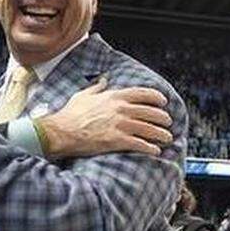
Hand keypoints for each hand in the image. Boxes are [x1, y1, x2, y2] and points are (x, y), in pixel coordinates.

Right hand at [35, 77, 171, 157]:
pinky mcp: (117, 140)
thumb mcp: (83, 95)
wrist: (61, 131)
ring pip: (148, 128)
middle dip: (162, 118)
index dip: (156, 98)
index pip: (142, 94)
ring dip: (160, 134)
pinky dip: (150, 148)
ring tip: (167, 138)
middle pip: (150, 112)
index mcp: (114, 96)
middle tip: (168, 122)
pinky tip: (155, 151)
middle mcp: (120, 109)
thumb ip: (96, 87)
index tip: (163, 101)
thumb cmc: (70, 114)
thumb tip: (104, 79)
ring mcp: (120, 125)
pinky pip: (139, 144)